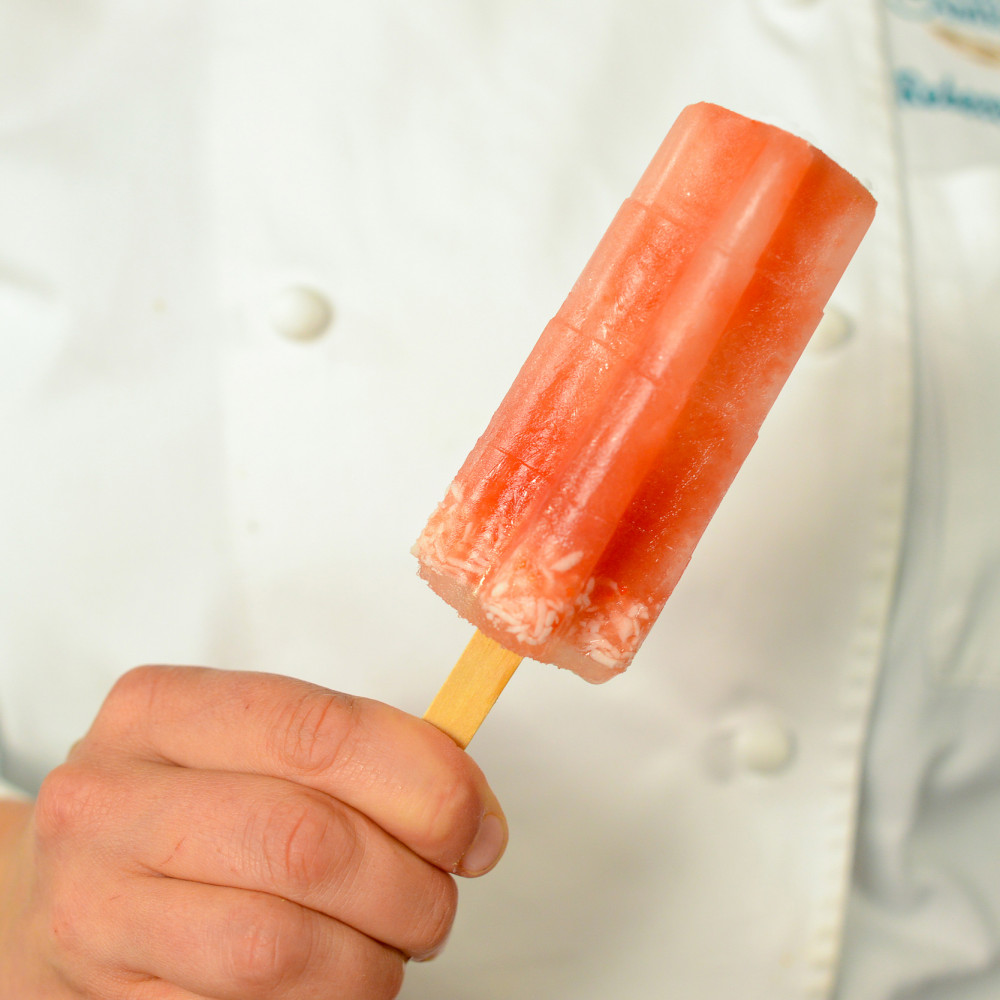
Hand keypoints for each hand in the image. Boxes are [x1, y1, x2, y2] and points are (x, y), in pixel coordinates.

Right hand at [0, 666, 506, 998]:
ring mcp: (95, 906)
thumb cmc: (189, 803)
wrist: (63, 883)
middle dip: (409, 885)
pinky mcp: (107, 997)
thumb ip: (358, 758)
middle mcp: (111, 800)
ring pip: (277, 947)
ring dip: (372, 959)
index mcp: (161, 709)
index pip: (319, 733)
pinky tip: (335, 976)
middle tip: (438, 899)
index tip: (477, 826)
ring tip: (390, 944)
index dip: (424, 782)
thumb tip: (472, 817)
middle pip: (306, 843)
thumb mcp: (252, 747)